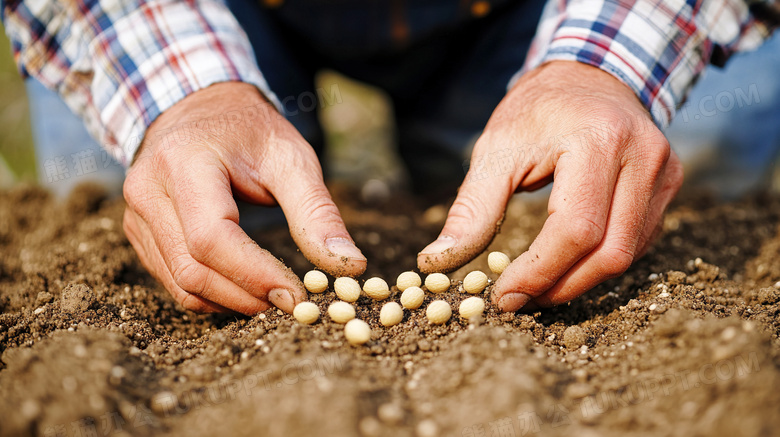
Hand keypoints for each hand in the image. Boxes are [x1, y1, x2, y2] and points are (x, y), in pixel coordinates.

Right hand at [123, 83, 365, 314]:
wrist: (199, 107)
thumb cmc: (250, 131)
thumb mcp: (291, 158)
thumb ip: (318, 212)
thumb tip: (351, 267)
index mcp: (183, 161)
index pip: (212, 237)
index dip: (255, 274)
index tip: (298, 294)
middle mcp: (148, 190)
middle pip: (192, 269)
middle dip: (247, 296)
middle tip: (293, 302)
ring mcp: (137, 215)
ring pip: (180, 284)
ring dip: (231, 303)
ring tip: (274, 297)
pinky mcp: (139, 234)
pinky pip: (173, 281)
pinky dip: (212, 295)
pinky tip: (247, 289)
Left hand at [418, 61, 682, 311]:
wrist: (586, 74)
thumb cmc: (535, 111)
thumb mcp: (494, 150)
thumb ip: (471, 210)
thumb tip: (437, 263)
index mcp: (598, 140)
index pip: (575, 229)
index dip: (539, 273)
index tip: (503, 296)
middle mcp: (643, 156)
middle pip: (610, 251)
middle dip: (560, 287)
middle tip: (519, 301)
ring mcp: (664, 171)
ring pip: (628, 254)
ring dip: (580, 281)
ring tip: (538, 287)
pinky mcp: (668, 184)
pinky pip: (638, 242)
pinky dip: (600, 262)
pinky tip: (566, 264)